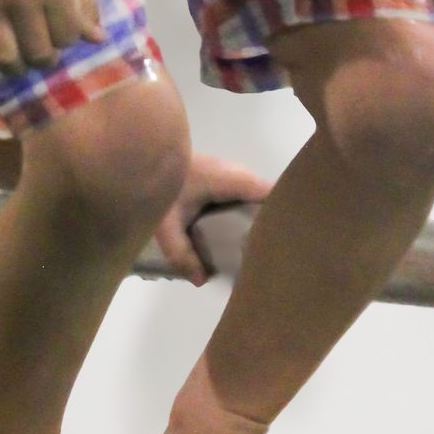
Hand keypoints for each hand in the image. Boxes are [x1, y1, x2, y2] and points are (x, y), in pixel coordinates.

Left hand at [153, 153, 272, 284]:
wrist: (145, 152)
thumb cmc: (161, 184)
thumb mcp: (166, 224)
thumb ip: (182, 254)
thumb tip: (202, 281)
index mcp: (232, 179)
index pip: (273, 193)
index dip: (284, 214)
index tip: (289, 240)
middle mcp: (238, 172)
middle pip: (268, 197)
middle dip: (273, 221)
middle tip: (275, 250)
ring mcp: (231, 171)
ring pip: (257, 195)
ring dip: (260, 216)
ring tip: (261, 245)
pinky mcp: (222, 175)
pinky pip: (245, 194)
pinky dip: (247, 211)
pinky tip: (241, 232)